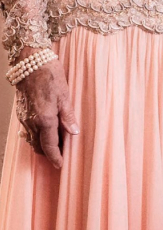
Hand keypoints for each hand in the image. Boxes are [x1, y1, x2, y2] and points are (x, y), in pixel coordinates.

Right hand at [15, 53, 77, 169]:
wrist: (31, 63)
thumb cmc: (51, 76)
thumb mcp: (65, 95)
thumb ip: (68, 116)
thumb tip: (74, 132)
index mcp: (44, 119)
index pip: (49, 145)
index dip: (55, 157)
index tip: (60, 165)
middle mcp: (31, 122)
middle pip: (39, 146)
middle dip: (49, 153)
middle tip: (62, 154)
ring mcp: (24, 118)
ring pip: (32, 139)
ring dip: (42, 145)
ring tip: (56, 144)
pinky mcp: (21, 113)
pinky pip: (28, 131)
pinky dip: (37, 135)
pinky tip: (46, 131)